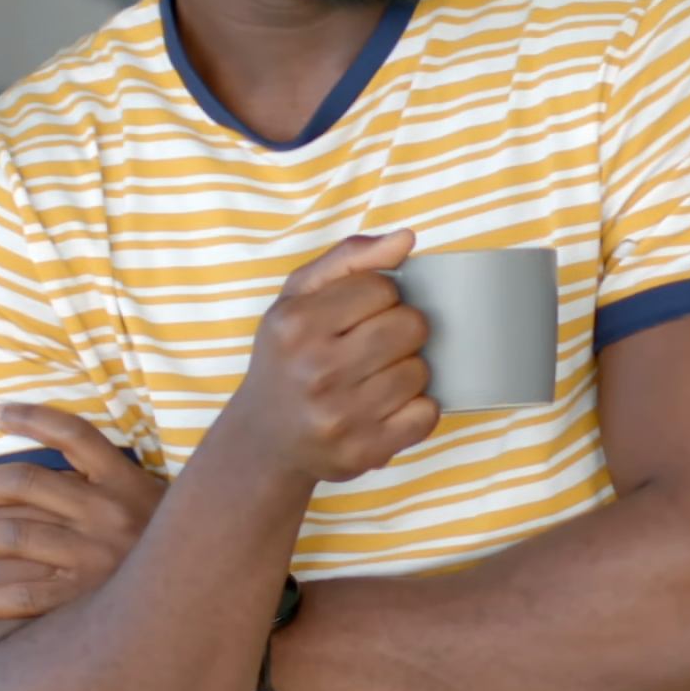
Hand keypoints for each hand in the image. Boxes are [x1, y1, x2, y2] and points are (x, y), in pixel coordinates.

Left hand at [0, 403, 165, 618]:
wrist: (209, 592)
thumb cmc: (181, 547)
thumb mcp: (162, 502)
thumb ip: (121, 485)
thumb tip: (72, 472)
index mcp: (126, 480)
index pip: (72, 432)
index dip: (29, 417)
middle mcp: (106, 511)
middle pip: (26, 483)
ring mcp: (95, 554)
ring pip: (15, 536)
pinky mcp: (86, 597)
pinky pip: (25, 596)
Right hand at [236, 228, 437, 481]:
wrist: (263, 439)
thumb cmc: (287, 358)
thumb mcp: (298, 298)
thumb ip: (350, 259)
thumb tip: (407, 239)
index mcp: (296, 324)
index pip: (383, 287)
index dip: (382, 298)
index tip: (361, 316)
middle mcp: (314, 370)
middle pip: (410, 327)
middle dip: (401, 332)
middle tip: (375, 347)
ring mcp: (340, 415)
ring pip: (420, 371)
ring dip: (408, 371)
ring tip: (376, 379)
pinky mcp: (364, 451)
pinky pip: (426, 415)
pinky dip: (416, 410)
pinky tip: (386, 407)